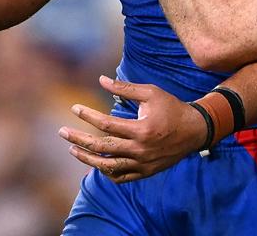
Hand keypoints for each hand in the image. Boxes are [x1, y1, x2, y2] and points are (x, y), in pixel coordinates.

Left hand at [58, 75, 206, 183]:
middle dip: (79, 139)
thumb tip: (100, 80)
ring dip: (87, 159)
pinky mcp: (146, 172)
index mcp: (141, 130)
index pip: (106, 124)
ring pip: (108, 167)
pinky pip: (121, 177)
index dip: (87, 116)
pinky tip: (96, 163)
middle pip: (102, 148)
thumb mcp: (151, 93)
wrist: (195, 130)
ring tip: (73, 149)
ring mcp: (142, 164)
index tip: (74, 108)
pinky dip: (107, 172)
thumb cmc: (171, 107)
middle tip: (62, 132)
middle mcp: (140, 150)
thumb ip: (125, 88)